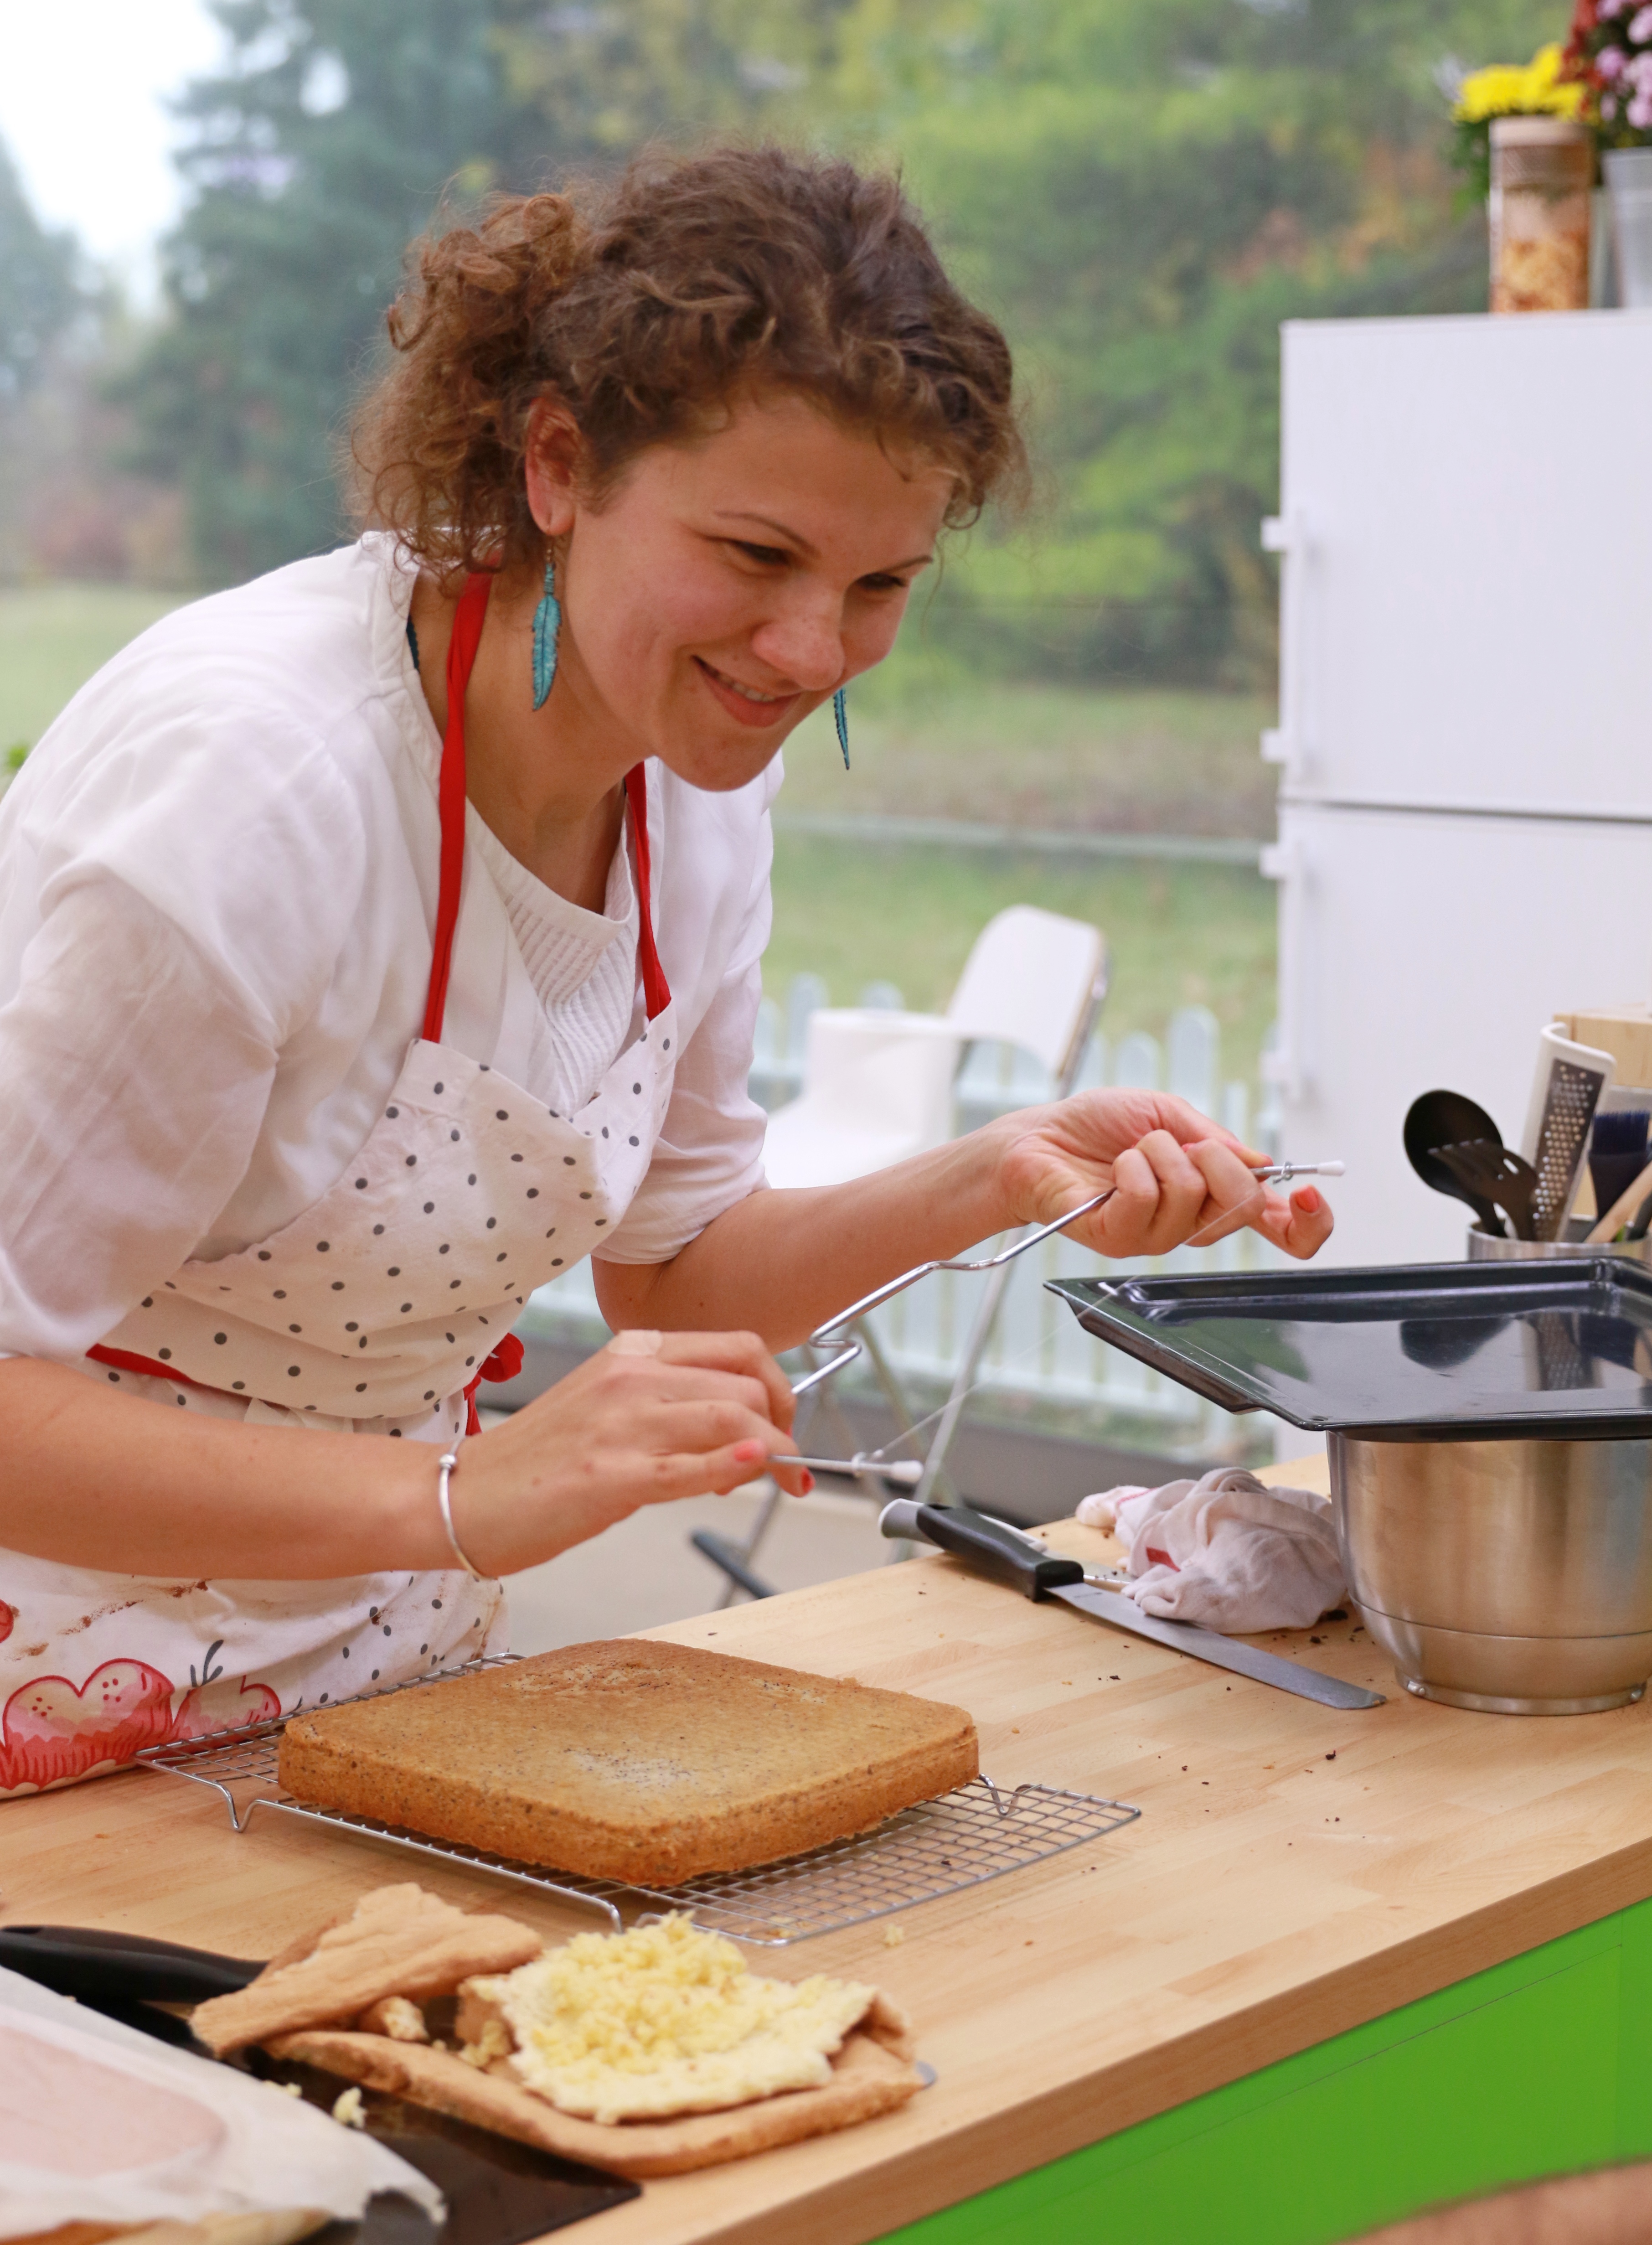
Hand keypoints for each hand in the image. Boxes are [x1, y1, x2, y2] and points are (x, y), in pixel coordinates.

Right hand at [448, 1328, 803, 1575]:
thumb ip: (672, 1408)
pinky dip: (733, 1465)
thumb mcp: (609, 1410)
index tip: (787, 1426)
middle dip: (785, 1428)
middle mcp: (629, 1377)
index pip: (739, 1348)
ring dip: (774, 1454)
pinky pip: (689, 1467)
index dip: (779, 1388)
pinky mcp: (608, 1476)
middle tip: (791, 1469)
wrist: (464, 1495)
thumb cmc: (539, 1461)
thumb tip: (744, 1437)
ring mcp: (619, 1424)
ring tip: (780, 1484)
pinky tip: (755, 1469)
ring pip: (729, 1418)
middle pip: (744, 1384)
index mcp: (632, 1351)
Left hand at [995, 1089, 1333, 1261]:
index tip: (1312, 1195)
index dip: (1307, 1223)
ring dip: (1161, 1152)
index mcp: (1209, 1194)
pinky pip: (1146, 1199)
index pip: (1275, 1227)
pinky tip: (1115, 1166)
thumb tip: (1261, 1163)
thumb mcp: (1166, 1114)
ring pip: (1192, 1196)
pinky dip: (1133, 1167)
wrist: (1036, 1137)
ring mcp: (1153, 1236)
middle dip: (1219, 1158)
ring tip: (1132, 1150)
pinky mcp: (1116, 1238)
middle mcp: (1188, 1223)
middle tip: (1183, 1143)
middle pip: (1244, 1207)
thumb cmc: (1095, 1126)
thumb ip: (1214, 1139)